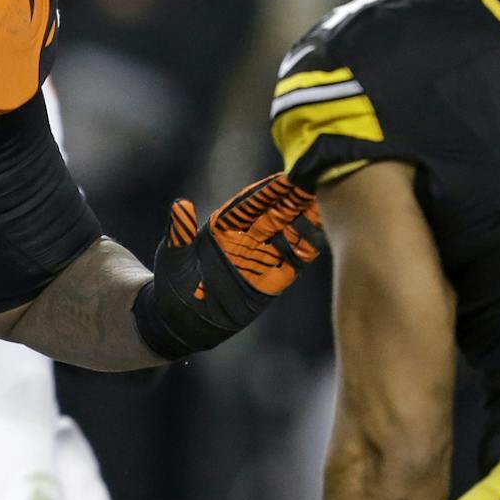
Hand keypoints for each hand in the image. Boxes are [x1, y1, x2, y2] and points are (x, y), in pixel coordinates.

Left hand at [131, 174, 323, 359]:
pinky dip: (307, 249)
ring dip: (307, 220)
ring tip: (327, 205)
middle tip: (319, 182)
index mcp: (223, 227)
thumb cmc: (171, 286)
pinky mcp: (270, 283)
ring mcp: (259, 260)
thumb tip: (180, 205)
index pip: (249, 204)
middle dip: (295, 199)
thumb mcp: (172, 258)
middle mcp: (245, 239)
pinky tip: (324, 237)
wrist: (181, 323)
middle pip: (275, 214)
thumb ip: (179, 233)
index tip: (287, 176)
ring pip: (289, 235)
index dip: (268, 191)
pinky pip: (293, 263)